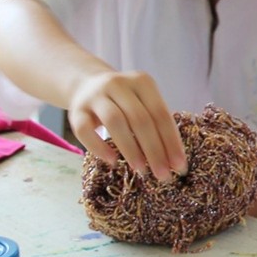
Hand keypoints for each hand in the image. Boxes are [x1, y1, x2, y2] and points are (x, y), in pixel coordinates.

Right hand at [67, 69, 185, 181]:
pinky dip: (99, 147)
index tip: (180, 166)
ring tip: (141, 170)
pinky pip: (85, 130)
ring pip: (115, 122)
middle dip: (154, 150)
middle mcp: (118, 84)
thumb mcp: (142, 102)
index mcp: (142, 82)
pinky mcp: (76, 110)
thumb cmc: (124, 101)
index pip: (160, 114)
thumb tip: (174, 161)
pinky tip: (112, 162)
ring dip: (131, 149)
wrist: (86, 84)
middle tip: (163, 175)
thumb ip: (156, 124)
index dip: (171, 141)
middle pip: (140, 119)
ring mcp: (95, 96)